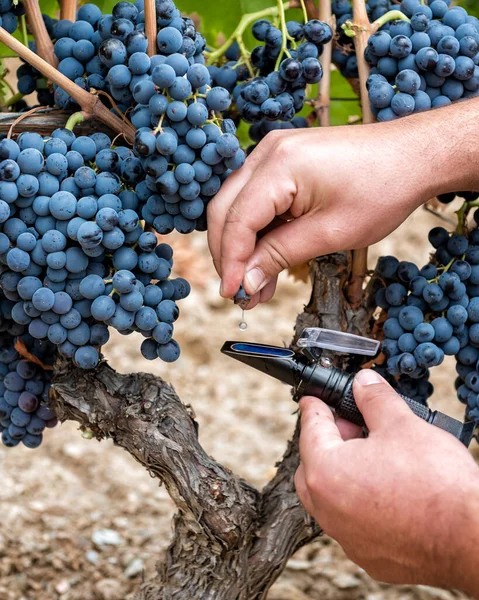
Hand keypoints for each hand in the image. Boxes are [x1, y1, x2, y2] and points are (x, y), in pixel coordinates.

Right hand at [207, 101, 478, 306]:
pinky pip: (258, 198)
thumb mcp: (331, 232)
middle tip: (241, 292)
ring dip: (243, 246)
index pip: (237, 220)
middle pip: (226, 210)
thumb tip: (246, 281)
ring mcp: (275, 153)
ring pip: (239, 206)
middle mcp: (269, 152)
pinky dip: (259, 230)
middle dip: (229, 255)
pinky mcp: (285, 160)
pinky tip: (268, 258)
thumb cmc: (384, 187)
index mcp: (279, 165)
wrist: (415, 155)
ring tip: (258, 284)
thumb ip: (280, 255)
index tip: (232, 293)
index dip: (230, 262)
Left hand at [294, 369, 478, 593]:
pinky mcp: (369, 556)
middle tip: (350, 425)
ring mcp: (347, 536)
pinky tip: (384, 490)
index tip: (314, 399)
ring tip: (370, 456)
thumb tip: (363, 383)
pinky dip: (360, 504)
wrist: (469, 539)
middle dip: (327, 442)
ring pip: (330, 498)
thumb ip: (375, 400)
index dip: (315, 407)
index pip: (310, 428)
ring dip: (342, 474)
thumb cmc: (436, 485)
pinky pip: (352, 523)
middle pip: (312, 466)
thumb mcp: (402, 425)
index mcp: (326, 472)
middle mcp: (328, 509)